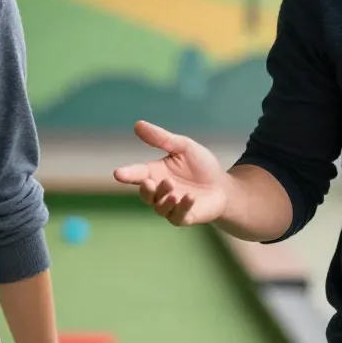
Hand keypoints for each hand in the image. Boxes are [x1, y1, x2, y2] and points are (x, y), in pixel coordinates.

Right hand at [112, 120, 229, 225]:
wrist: (223, 186)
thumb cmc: (201, 166)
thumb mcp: (183, 147)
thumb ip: (161, 138)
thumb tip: (137, 124)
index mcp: (155, 173)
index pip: (137, 174)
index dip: (127, 174)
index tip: (118, 173)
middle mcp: (160, 191)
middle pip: (145, 194)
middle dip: (146, 190)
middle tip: (150, 182)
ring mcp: (171, 206)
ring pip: (159, 208)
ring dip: (164, 199)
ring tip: (173, 190)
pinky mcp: (184, 218)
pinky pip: (177, 217)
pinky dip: (181, 208)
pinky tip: (189, 198)